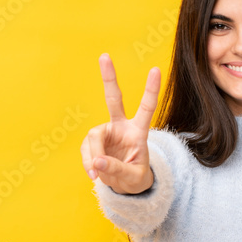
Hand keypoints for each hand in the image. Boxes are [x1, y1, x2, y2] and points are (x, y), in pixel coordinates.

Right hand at [80, 53, 160, 193]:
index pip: (147, 108)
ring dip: (94, 156)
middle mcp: (121, 126)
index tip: (156, 69)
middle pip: (114, 99)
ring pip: (94, 137)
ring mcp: (105, 132)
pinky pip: (86, 150)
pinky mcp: (92, 141)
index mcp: (138, 131)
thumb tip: (96, 162)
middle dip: (109, 78)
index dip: (151, 90)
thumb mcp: (133, 179)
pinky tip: (94, 173)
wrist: (125, 185)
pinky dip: (88, 164)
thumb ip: (116, 170)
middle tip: (105, 56)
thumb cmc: (135, 179)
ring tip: (98, 174)